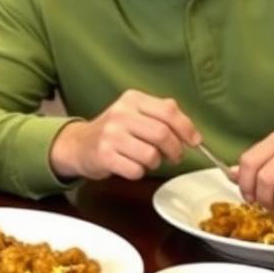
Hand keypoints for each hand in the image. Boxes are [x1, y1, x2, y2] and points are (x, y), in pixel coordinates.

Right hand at [49, 90, 200, 180]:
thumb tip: (193, 133)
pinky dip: (139, 172)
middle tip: (174, 156)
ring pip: (151, 155)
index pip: (169, 110)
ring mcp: (110, 134)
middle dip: (175, 150)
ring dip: (155, 163)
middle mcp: (120, 114)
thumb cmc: (115, 131)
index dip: (186, 128)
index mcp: (132, 99)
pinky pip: (136, 170)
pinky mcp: (104, 155)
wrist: (79, 144)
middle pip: (163, 134)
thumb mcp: (135, 113)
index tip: (194, 141)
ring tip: (147, 160)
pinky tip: (130, 165)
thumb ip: (162, 115)